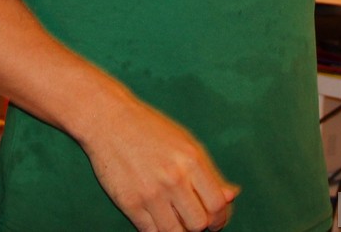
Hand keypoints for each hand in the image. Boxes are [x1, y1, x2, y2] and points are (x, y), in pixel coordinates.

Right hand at [77, 94, 239, 231]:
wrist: (108, 120)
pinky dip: (158, 230)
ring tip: (175, 221)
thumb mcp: (185, 143)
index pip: (218, 204)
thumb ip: (208, 172)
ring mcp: (151, 192)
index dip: (220, 217)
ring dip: (179, 231)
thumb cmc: (148, 130)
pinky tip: (157, 220)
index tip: (215, 219)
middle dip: (200, 226)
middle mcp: (174, 177)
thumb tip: (232, 195)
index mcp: (192, 160)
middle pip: (200, 222)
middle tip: (193, 221)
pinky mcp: (130, 203)